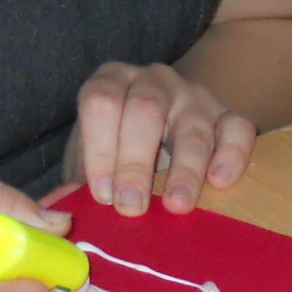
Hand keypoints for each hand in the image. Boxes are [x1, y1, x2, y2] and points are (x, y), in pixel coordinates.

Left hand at [69, 61, 253, 214]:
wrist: (163, 121)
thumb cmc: (117, 144)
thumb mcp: (89, 156)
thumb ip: (74, 181)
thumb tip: (54, 211)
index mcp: (111, 81)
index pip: (102, 102)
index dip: (100, 149)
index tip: (102, 194)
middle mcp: (153, 80)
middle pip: (145, 110)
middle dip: (136, 162)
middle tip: (132, 207)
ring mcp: (194, 95)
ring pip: (192, 125)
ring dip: (184, 170)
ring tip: (176, 206)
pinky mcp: (227, 114)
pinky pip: (237, 128)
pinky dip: (232, 155)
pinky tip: (220, 182)